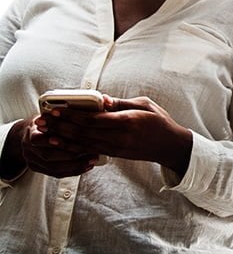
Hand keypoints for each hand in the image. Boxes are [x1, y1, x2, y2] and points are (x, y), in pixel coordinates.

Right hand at [11, 115, 98, 178]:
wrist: (28, 134)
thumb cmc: (48, 120)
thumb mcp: (52, 111)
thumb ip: (71, 109)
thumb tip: (105, 100)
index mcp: (32, 131)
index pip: (39, 138)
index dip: (55, 140)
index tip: (74, 139)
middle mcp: (29, 147)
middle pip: (48, 155)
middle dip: (71, 154)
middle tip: (91, 150)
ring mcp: (32, 160)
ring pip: (53, 167)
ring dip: (75, 164)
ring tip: (93, 159)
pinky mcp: (38, 168)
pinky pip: (56, 173)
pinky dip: (72, 171)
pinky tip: (87, 166)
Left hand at [40, 96, 193, 176]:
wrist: (169, 145)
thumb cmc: (159, 121)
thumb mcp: (145, 104)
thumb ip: (122, 103)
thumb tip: (102, 100)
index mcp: (127, 121)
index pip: (93, 119)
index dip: (72, 115)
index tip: (56, 109)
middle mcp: (119, 137)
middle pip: (83, 132)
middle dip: (60, 126)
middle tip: (43, 120)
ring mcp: (115, 148)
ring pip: (82, 144)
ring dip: (61, 138)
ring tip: (44, 132)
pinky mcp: (113, 154)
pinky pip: (88, 151)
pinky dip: (71, 148)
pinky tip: (59, 144)